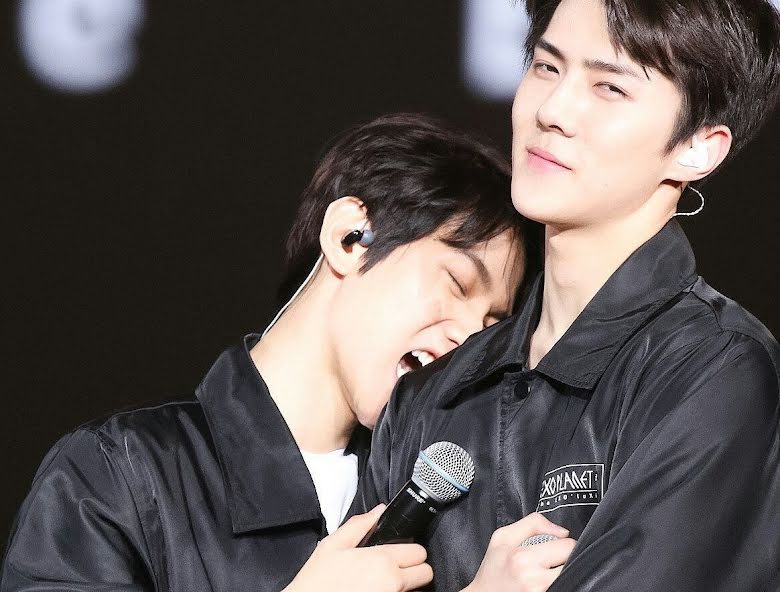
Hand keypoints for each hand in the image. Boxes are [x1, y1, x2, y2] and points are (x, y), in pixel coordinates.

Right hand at [283, 505, 432, 591]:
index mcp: (382, 560)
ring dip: (407, 586)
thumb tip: (380, 510)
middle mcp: (393, 583)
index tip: (399, 553)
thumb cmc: (317, 580)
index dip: (410, 551)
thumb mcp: (333, 545)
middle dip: (415, 569)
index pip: (420, 553)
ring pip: (416, 591)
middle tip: (395, 569)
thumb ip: (360, 524)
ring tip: (383, 583)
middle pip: (425, 573)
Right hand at [462, 512, 574, 591]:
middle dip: (563, 557)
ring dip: (561, 571)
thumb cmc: (492, 570)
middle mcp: (533, 577)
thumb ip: (532, 524)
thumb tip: (561, 531)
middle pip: (571, 561)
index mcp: (522, 557)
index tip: (553, 545)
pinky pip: (563, 586)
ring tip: (546, 571)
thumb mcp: (502, 537)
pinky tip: (543, 581)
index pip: (566, 544)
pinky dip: (556, 582)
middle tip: (550, 560)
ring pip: (569, 575)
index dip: (561, 542)